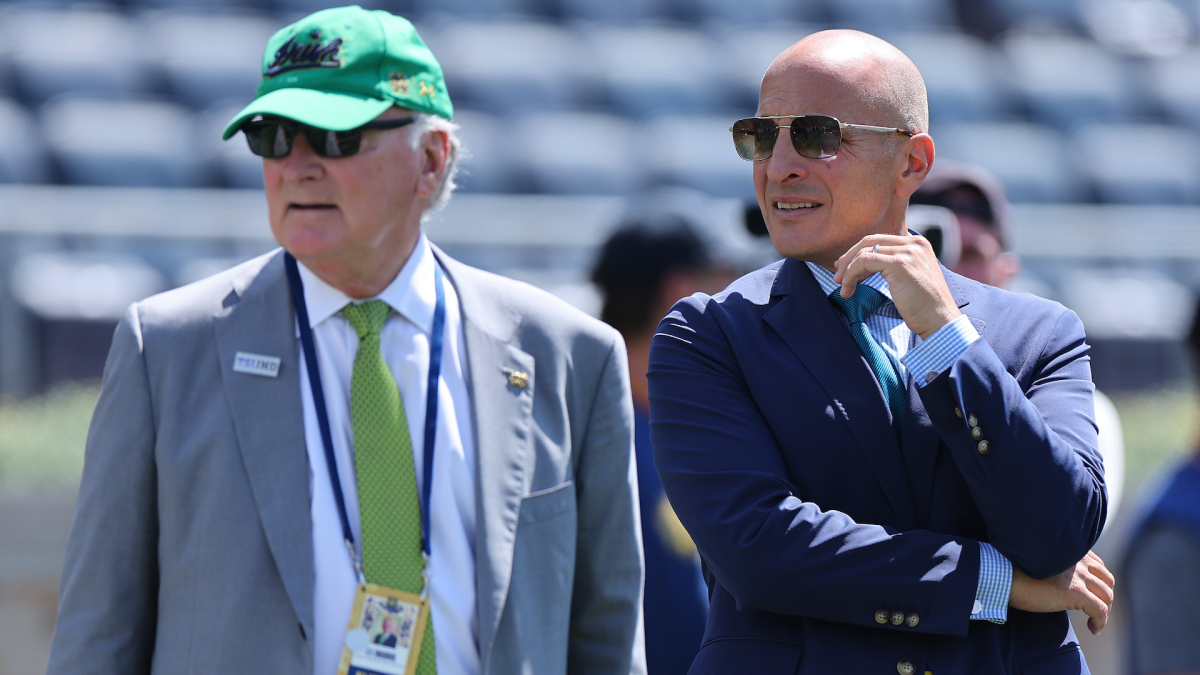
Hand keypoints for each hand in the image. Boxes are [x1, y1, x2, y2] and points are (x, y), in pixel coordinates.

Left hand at [833, 234, 960, 339]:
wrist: (940, 321)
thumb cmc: (924, 307)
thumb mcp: (910, 277)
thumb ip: (893, 264)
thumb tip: (863, 262)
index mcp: (918, 243)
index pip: (879, 240)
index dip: (857, 252)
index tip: (844, 268)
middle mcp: (914, 243)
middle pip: (869, 241)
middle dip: (848, 258)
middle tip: (837, 276)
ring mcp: (908, 252)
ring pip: (864, 252)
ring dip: (847, 270)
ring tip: (843, 287)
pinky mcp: (899, 264)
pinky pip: (864, 261)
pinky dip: (851, 274)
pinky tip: (848, 289)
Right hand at [1008, 551, 1114, 634]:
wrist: (1003, 575)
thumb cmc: (1014, 570)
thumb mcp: (1042, 563)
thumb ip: (1058, 567)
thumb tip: (1063, 584)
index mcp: (1070, 551)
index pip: (1099, 566)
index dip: (1099, 582)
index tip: (1092, 595)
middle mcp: (1078, 561)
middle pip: (1107, 580)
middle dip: (1105, 597)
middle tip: (1096, 610)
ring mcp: (1078, 576)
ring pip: (1107, 596)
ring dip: (1104, 611)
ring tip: (1095, 621)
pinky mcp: (1075, 593)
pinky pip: (1100, 610)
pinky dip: (1101, 622)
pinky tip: (1093, 629)